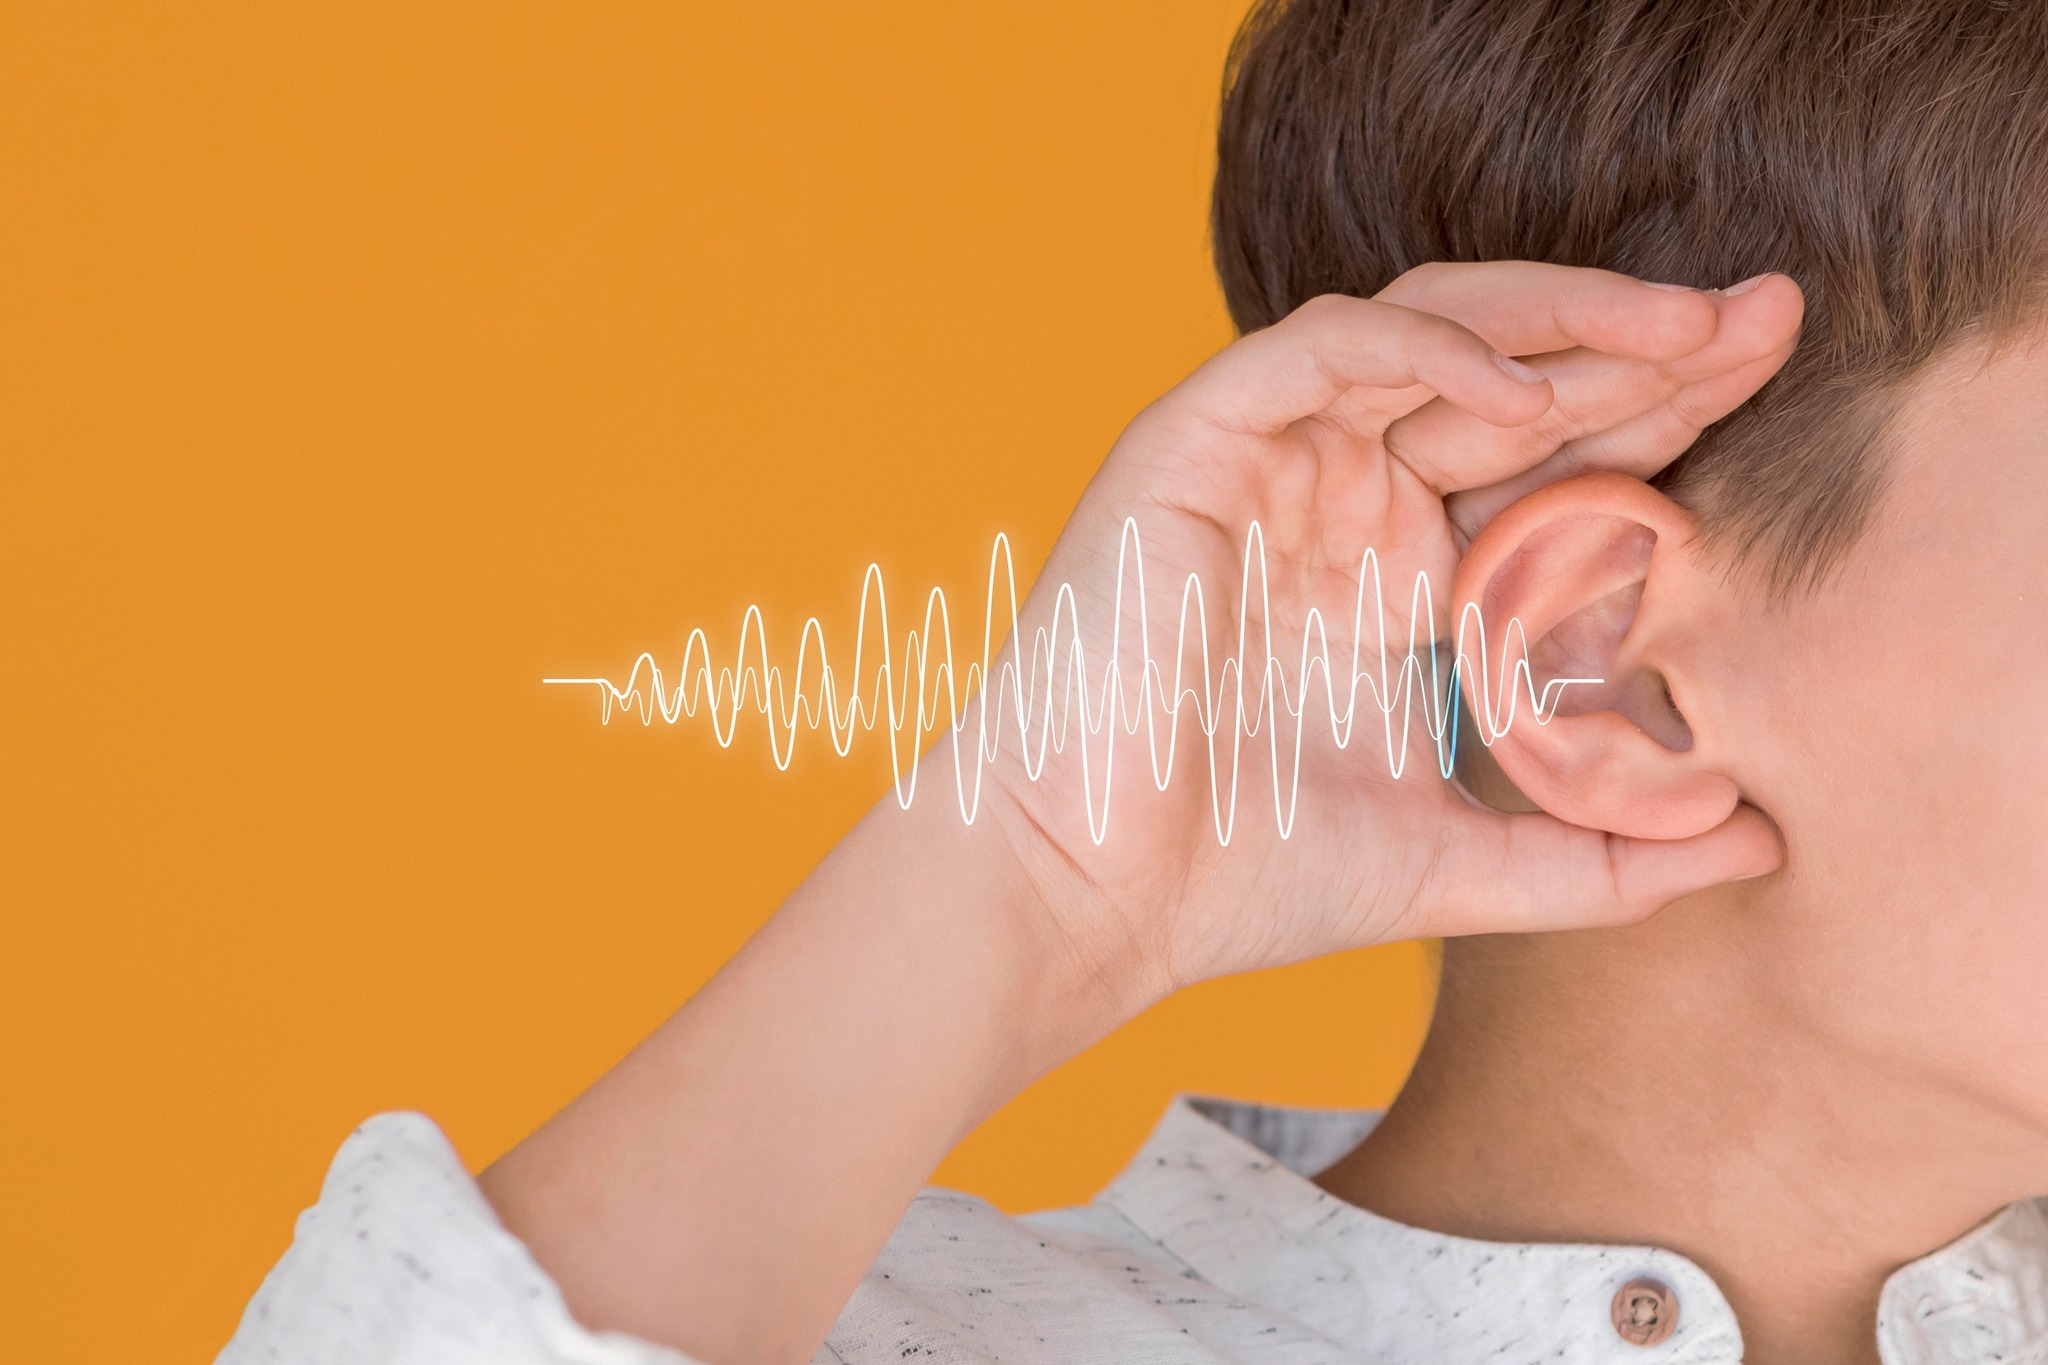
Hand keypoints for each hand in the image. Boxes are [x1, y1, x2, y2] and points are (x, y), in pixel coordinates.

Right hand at [479, 263, 1803, 1364]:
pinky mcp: (1197, 444)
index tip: (1767, 387)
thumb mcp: (1463, 861)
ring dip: (1554, 320)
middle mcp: (1336, 505)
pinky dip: (1422, 351)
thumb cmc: (1239, 876)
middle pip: (1508, 381)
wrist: (1092, 896)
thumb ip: (1604, 854)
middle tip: (1769, 320)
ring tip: (1681, 329)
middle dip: (1640, 346)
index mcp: (1389, 577)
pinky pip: (1321, 350)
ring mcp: (1267, 467)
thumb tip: (1759, 844)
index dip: (1655, 418)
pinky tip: (1525, 388)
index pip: (1543, 464)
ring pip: (1423, 331)